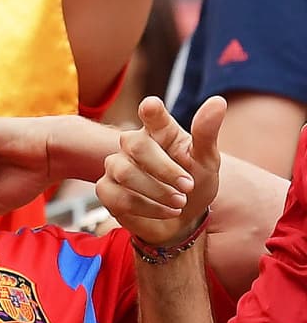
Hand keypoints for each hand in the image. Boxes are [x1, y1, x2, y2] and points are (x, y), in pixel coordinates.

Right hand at [96, 96, 222, 246]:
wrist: (181, 220)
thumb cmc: (193, 184)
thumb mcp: (207, 161)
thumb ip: (206, 133)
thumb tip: (217, 101)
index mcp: (159, 130)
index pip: (151, 113)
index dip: (150, 110)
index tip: (151, 106)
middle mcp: (132, 143)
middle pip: (137, 146)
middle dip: (166, 170)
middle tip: (188, 186)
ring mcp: (115, 165)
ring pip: (125, 173)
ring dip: (158, 192)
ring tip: (179, 203)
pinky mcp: (106, 189)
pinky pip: (120, 197)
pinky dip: (149, 208)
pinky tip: (166, 211)